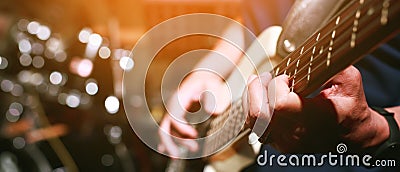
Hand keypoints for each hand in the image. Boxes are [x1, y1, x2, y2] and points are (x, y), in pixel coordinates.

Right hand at [158, 70, 230, 156]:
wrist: (203, 76)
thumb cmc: (207, 81)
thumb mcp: (213, 85)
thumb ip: (213, 97)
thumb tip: (211, 111)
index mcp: (179, 98)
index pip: (173, 116)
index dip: (182, 128)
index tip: (195, 135)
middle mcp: (173, 106)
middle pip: (164, 127)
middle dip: (170, 142)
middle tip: (179, 153)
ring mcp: (173, 112)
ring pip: (168, 132)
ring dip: (178, 143)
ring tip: (193, 149)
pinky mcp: (177, 116)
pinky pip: (170, 130)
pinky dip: (171, 140)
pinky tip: (171, 150)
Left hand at [245, 66, 389, 152]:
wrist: (352, 135)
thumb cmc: (350, 107)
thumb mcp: (348, 80)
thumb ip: (331, 64)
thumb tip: (315, 49)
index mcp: (315, 119)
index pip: (280, 104)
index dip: (277, 85)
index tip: (287, 78)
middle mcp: (296, 134)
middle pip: (259, 114)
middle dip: (257, 89)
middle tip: (266, 77)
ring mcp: (285, 142)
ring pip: (252, 121)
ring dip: (252, 97)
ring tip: (261, 83)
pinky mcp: (277, 143)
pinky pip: (254, 126)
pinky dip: (252, 107)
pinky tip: (260, 96)